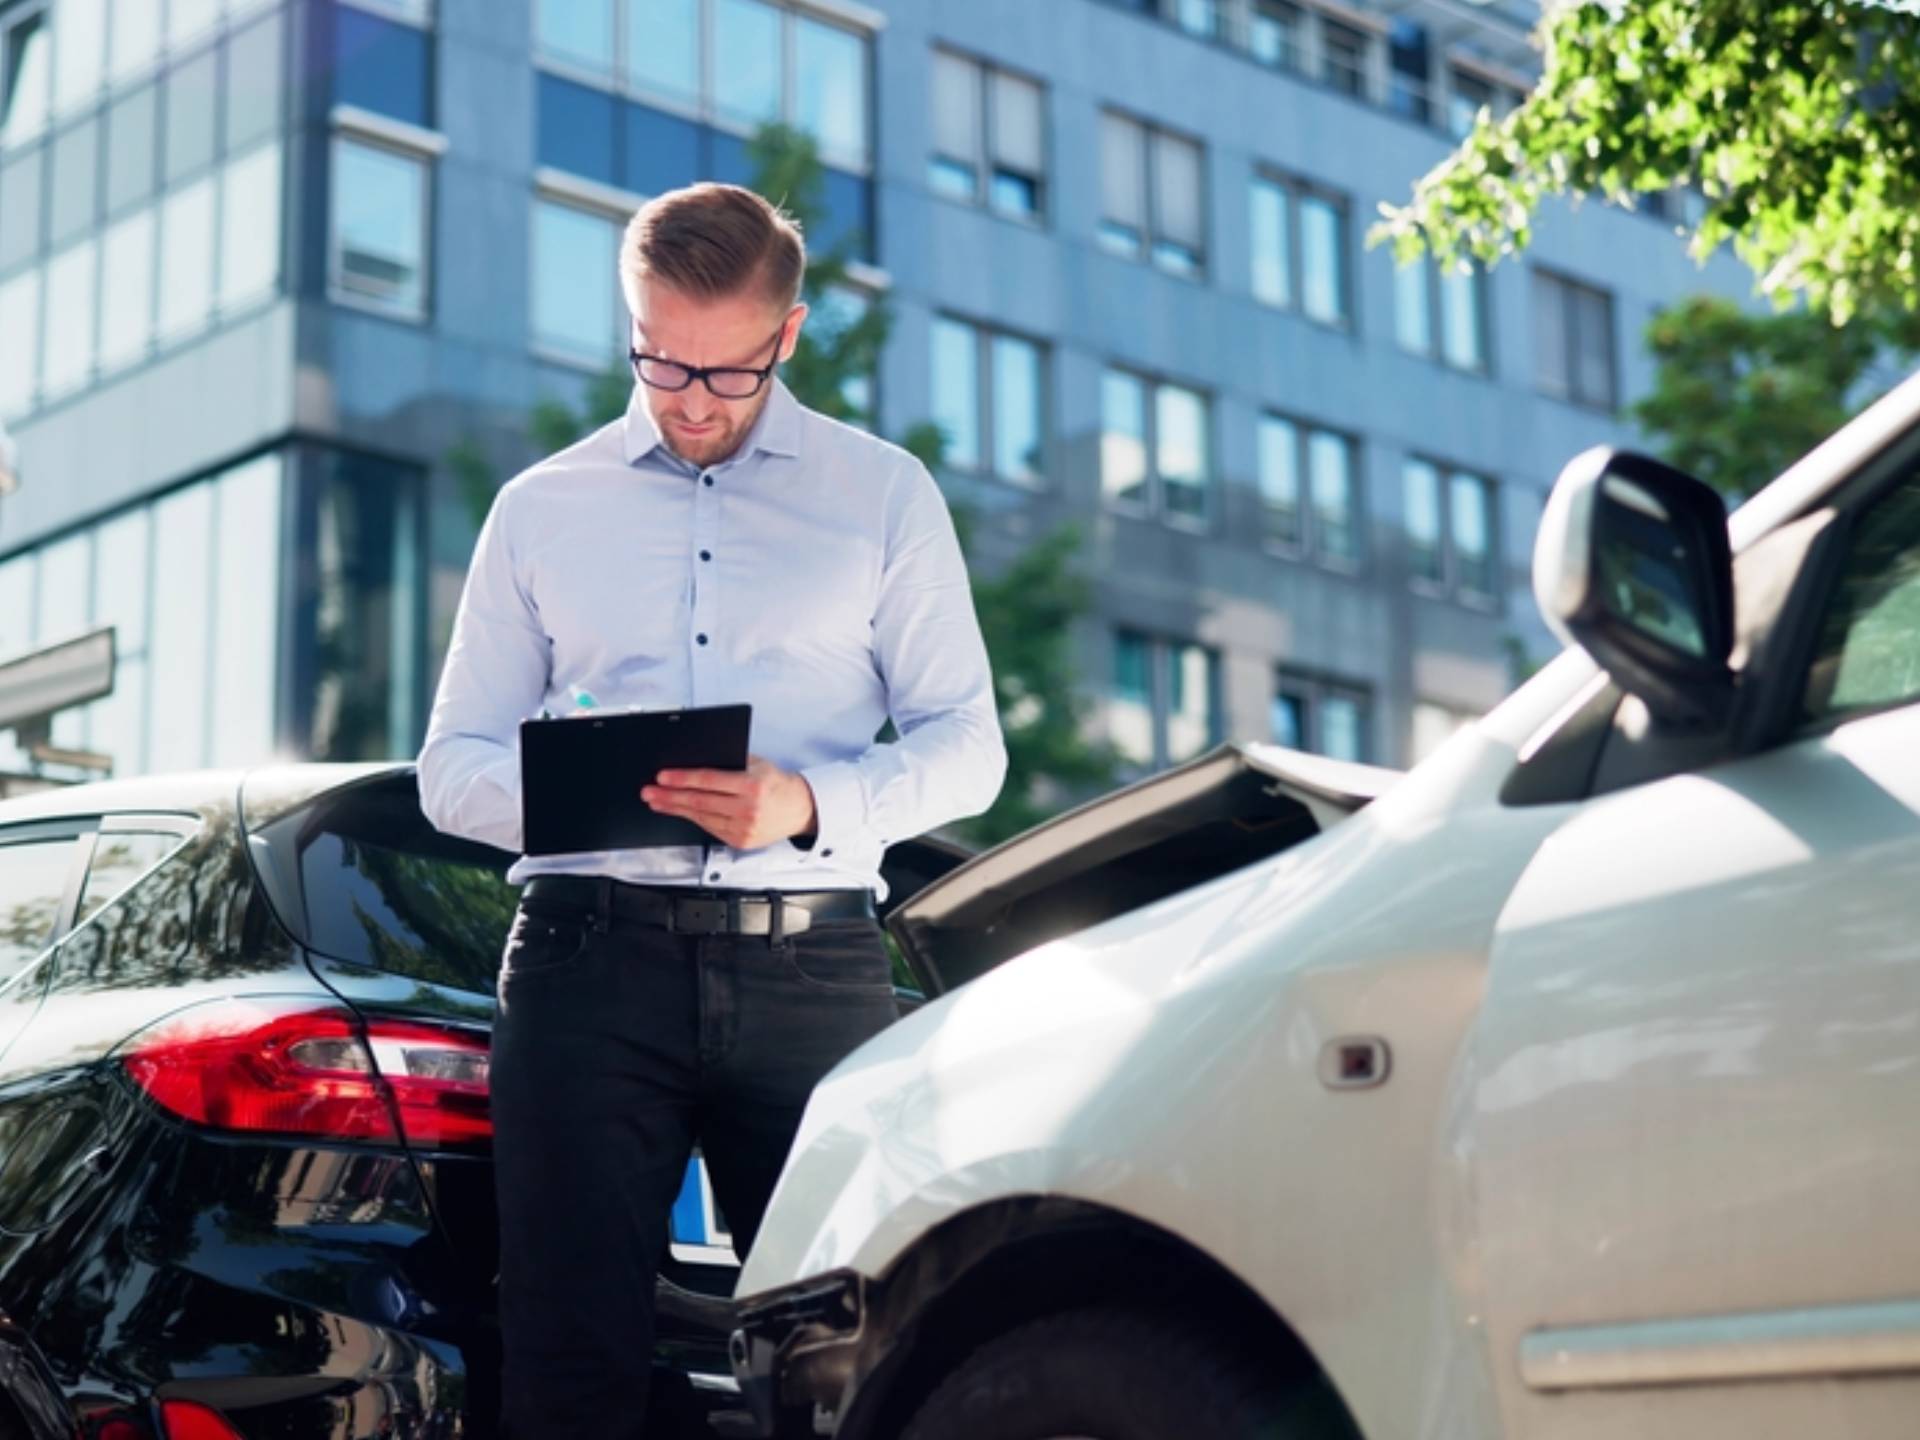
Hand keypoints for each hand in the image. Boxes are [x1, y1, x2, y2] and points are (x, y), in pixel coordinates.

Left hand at [641, 754, 818, 850]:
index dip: (682, 779)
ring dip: (675, 809)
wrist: (799, 809)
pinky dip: (692, 819)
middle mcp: (748, 809)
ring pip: (701, 817)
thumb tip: (695, 759)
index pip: (709, 780)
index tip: (662, 776)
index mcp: (753, 786)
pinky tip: (678, 812)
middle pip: (700, 801)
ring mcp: (744, 829)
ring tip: (656, 801)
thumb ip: (731, 762)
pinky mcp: (740, 841)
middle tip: (649, 791)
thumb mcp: (758, 764)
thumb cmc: (777, 784)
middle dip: (670, 796)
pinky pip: (709, 828)